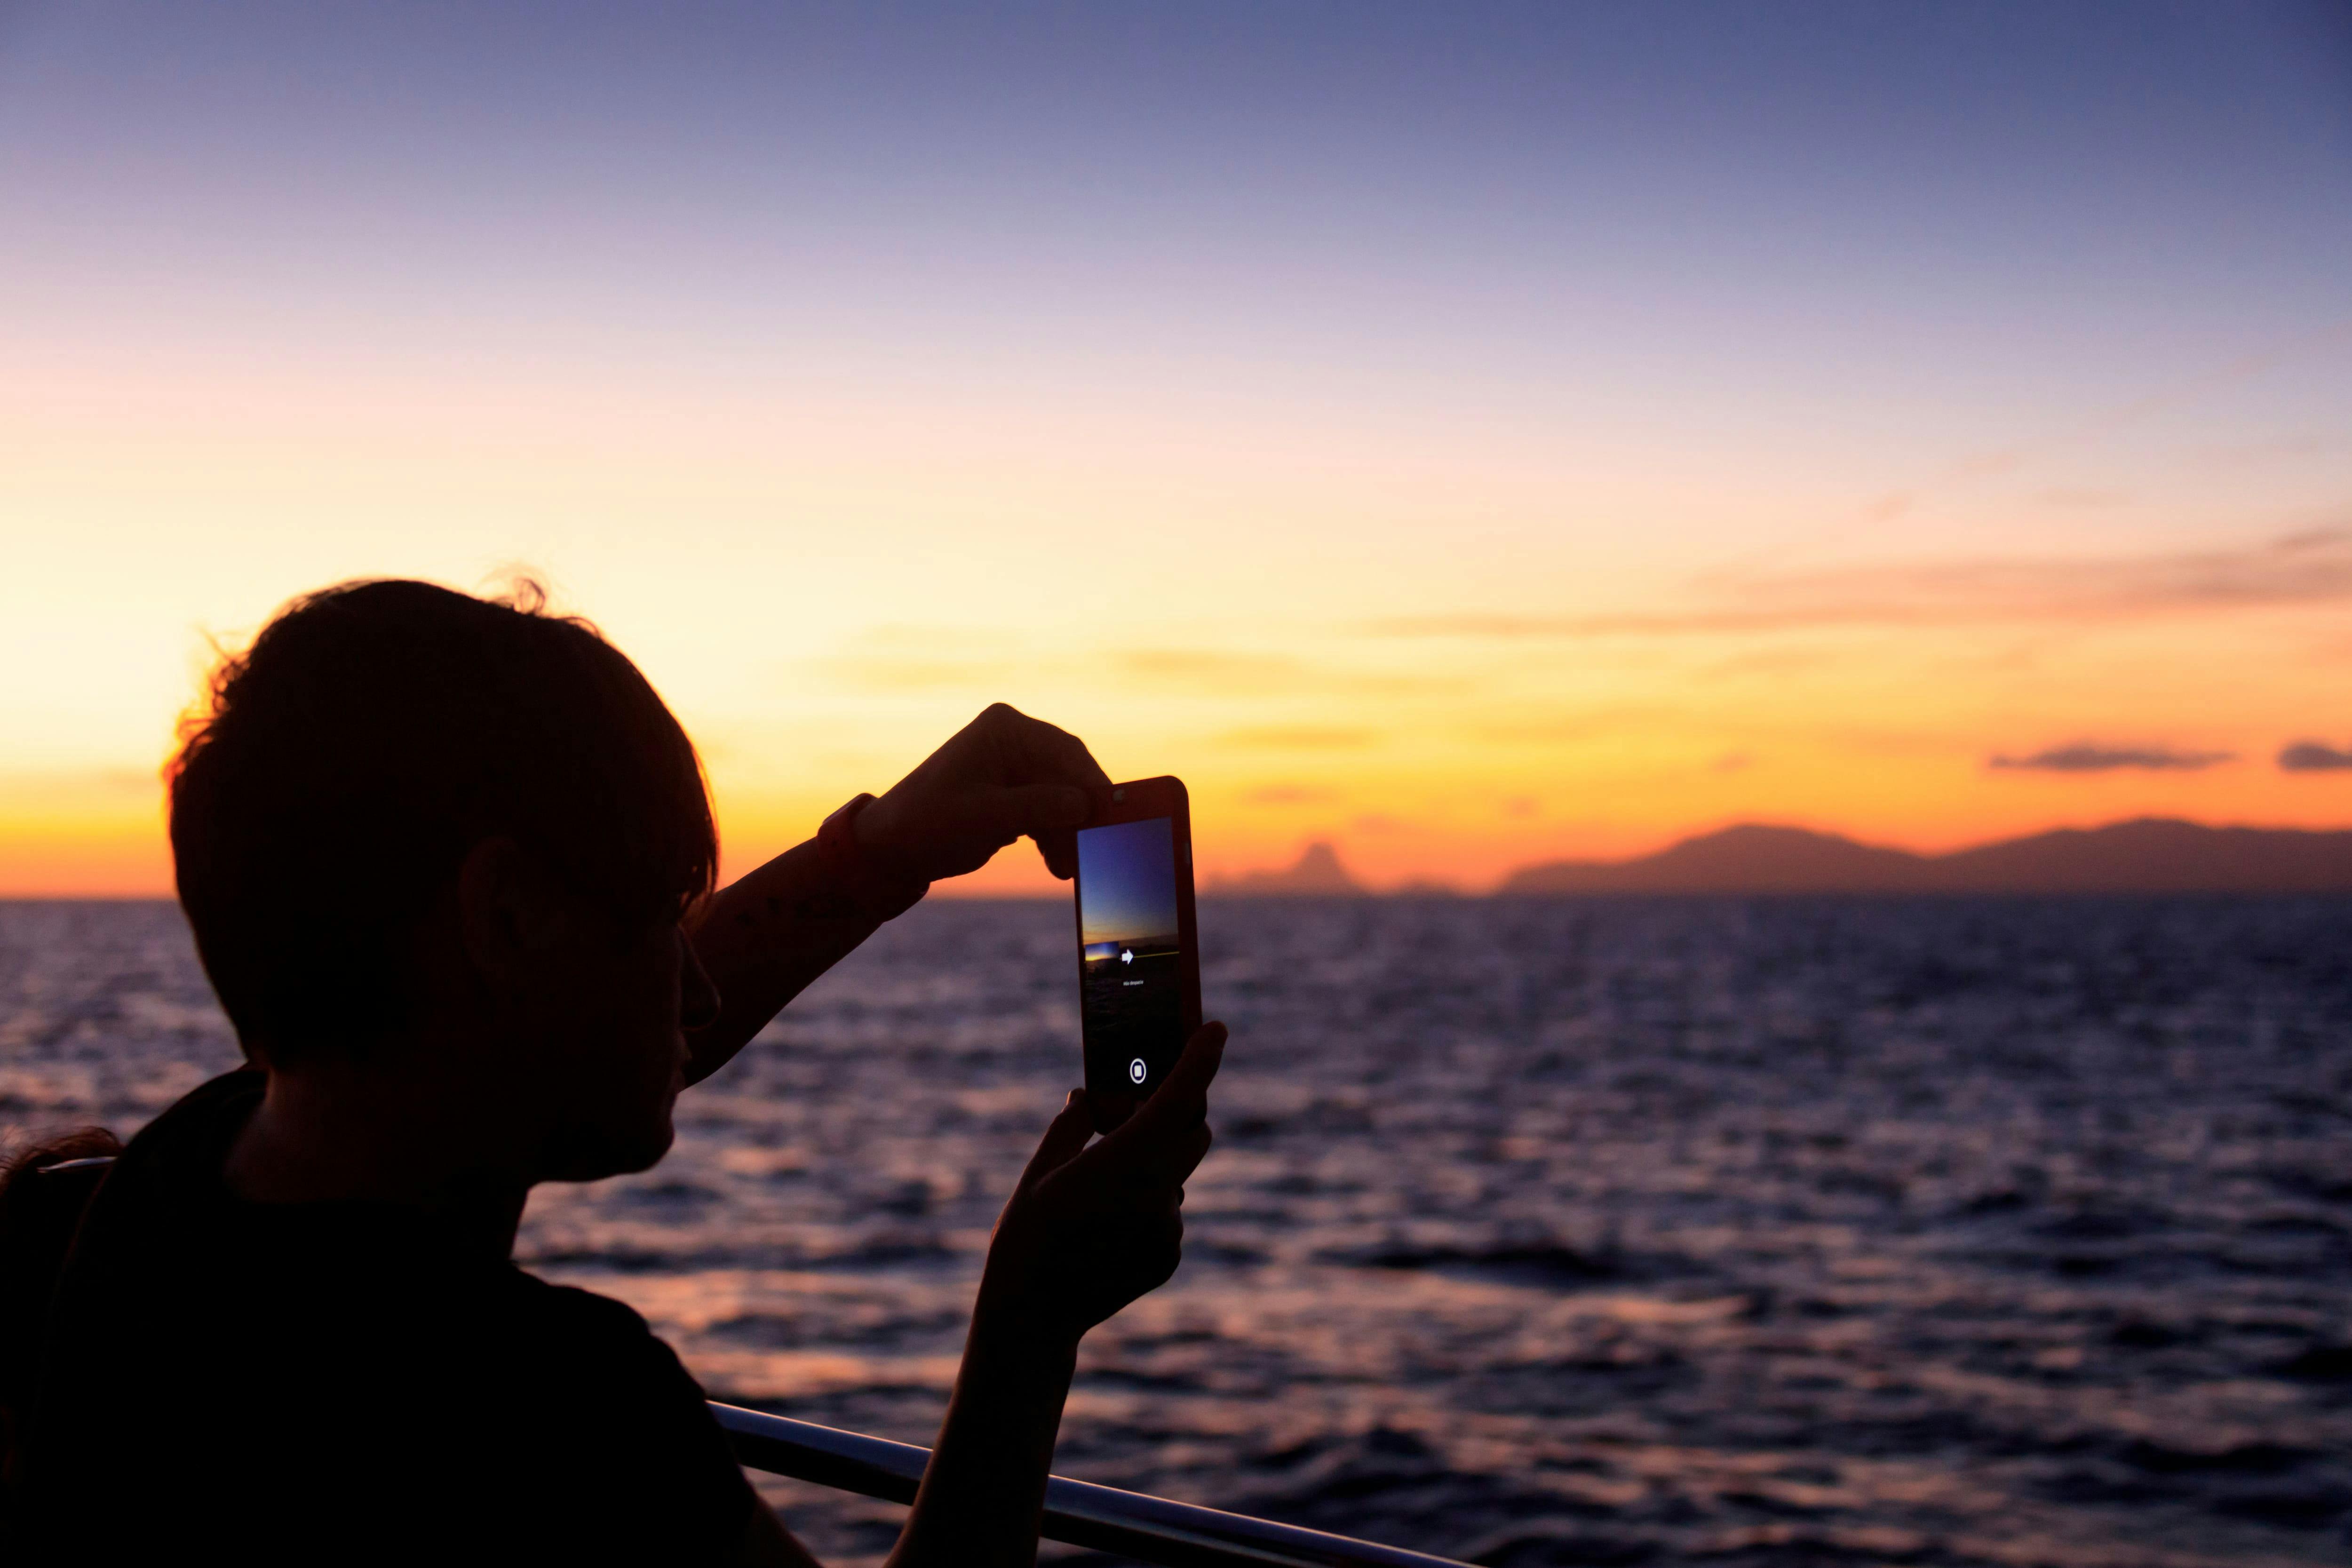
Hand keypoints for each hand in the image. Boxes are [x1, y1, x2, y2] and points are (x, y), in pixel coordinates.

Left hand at [855, 703, 1111, 883]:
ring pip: (1062, 798)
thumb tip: (1087, 804)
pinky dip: (1055, 838)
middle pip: (1068, 775)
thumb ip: (1039, 807)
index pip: (1064, 752)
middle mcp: (1013, 742)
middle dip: (1082, 816)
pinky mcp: (1012, 794)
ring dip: (1070, 834)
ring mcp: (1013, 768)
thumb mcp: (986, 817)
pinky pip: (1047, 813)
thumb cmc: (927, 824)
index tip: (1114, 816)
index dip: (1092, 784)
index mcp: (1004, 730)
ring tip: (1072, 868)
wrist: (890, 850)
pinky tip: (1060, 865)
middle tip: (1098, 849)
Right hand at [974, 1023, 1225, 1349]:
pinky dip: (1149, 1205)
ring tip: (1104, 1188)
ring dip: (1156, 1164)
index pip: (1179, 1097)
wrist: (1034, 1314)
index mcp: (1122, 1162)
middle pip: (1195, 1131)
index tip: (1215, 1029)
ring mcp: (1167, 1229)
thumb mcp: (1039, 1172)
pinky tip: (1107, 1226)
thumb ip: (1072, 1127)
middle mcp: (1156, 1193)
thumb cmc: (1026, 1236)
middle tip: (1143, 1109)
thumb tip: (1090, 1097)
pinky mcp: (1170, 1255)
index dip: (1201, 1058)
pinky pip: (1170, 1212)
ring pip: (1179, 1174)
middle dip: (1178, 1113)